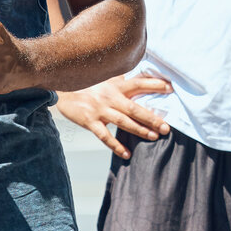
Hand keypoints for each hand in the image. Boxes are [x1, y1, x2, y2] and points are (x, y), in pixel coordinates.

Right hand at [57, 73, 172, 158]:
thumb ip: (121, 80)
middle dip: (151, 118)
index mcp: (115, 86)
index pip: (138, 83)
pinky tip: (127, 153)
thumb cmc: (86, 85)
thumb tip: (138, 77)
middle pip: (134, 108)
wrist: (61, 90)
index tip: (170, 89)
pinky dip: (116, 146)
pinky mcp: (89, 121)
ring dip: (139, 130)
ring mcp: (100, 110)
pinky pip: (105, 136)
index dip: (154, 85)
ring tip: (153, 136)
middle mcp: (110, 97)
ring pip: (123, 122)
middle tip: (166, 127)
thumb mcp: (104, 78)